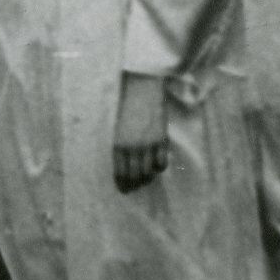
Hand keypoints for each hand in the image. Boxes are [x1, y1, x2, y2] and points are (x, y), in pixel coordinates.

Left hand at [113, 71, 172, 191]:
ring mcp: (148, 145)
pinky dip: (159, 168)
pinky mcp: (161, 140)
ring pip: (148, 172)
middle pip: (135, 176)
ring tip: (146, 178)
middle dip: (135, 184)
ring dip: (147, 178)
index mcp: (118, 145)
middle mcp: (132, 148)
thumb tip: (125, 165)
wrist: (142, 90)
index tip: (124, 189)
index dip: (123, 184)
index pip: (120, 173)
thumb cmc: (127, 108)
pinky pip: (162, 163)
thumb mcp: (118, 129)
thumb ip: (122, 146)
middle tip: (136, 187)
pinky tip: (157, 166)